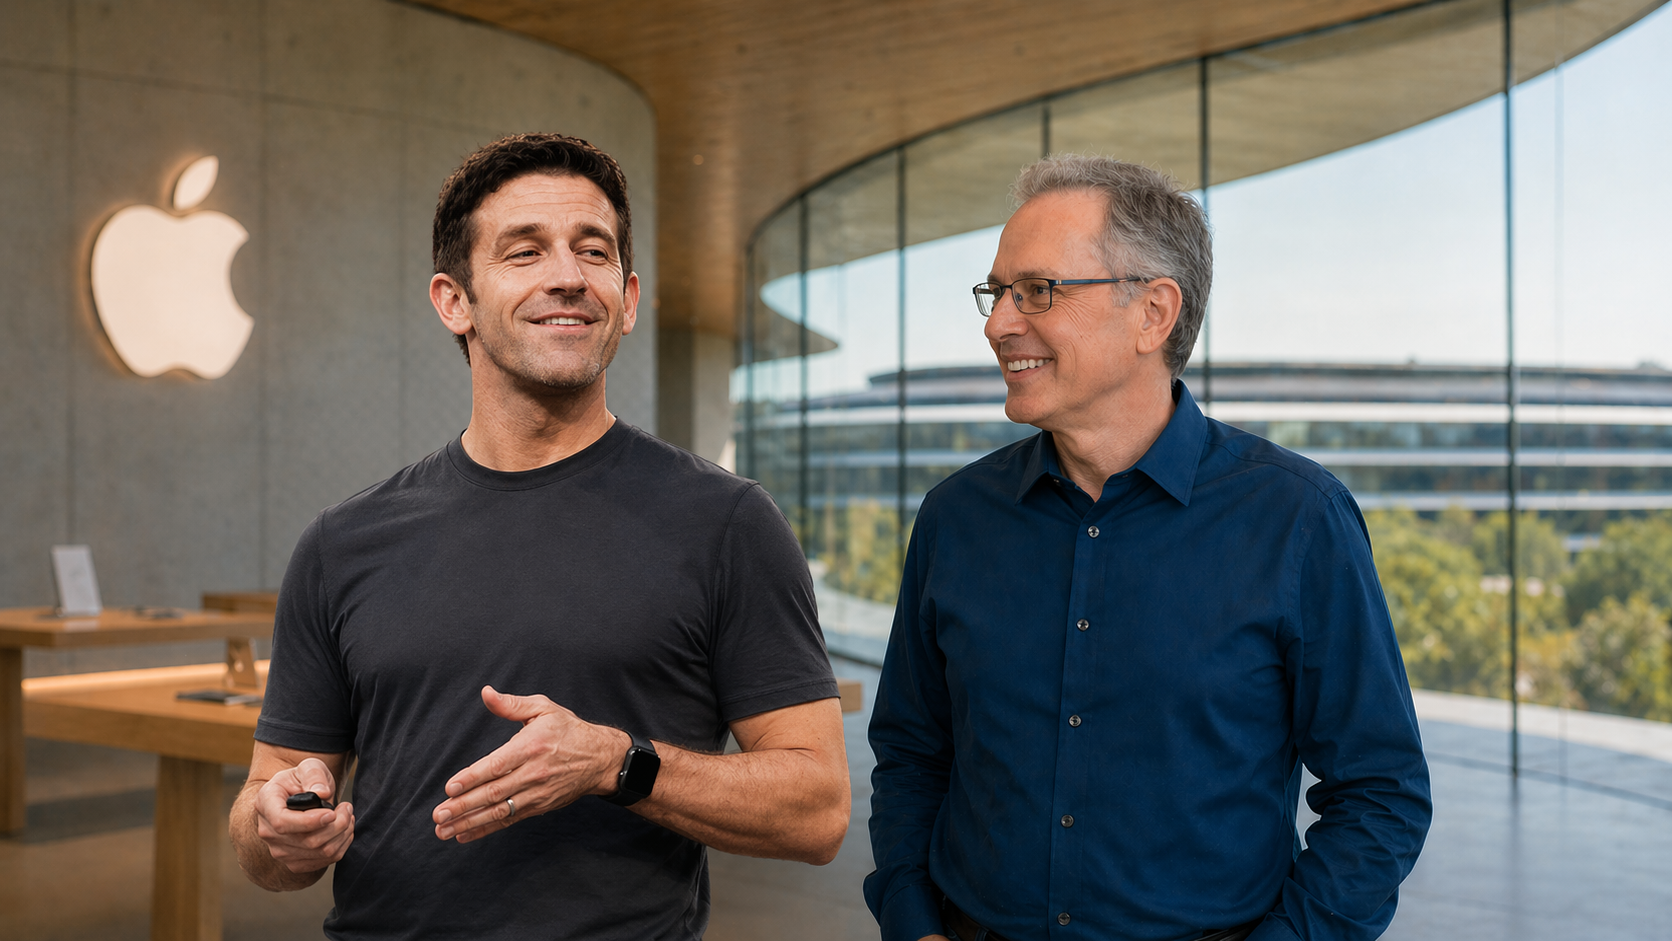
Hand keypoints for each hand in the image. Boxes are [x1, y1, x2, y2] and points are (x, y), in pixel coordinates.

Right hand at [253, 757, 354, 872]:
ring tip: (347, 816)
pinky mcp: (294, 862)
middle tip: (347, 807)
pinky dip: (341, 845)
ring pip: (319, 852)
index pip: (282, 822)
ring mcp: (279, 850)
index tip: (331, 813)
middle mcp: (267, 831)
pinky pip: (324, 861)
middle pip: (306, 841)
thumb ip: (314, 775)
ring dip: (342, 834)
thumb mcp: (309, 766)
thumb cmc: (302, 779)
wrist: (298, 796)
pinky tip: (343, 830)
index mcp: (265, 803)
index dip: (310, 821)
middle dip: (337, 824)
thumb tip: (322, 793)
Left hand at [431, 686, 628, 842]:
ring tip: (444, 830)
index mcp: (532, 746)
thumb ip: (512, 704)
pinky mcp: (539, 807)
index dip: (473, 777)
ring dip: (470, 822)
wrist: (600, 758)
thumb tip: (486, 693)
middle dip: (464, 806)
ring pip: (500, 811)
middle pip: (495, 793)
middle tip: (439, 815)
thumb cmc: (569, 730)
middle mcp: (534, 773)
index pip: (497, 765)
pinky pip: (509, 820)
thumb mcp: (544, 708)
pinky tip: (465, 835)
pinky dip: (486, 828)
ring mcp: (537, 793)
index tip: (450, 787)